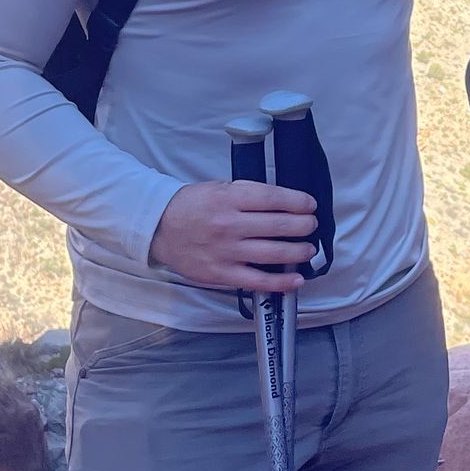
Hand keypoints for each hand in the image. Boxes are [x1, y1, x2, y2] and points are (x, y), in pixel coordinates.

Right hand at [149, 180, 316, 294]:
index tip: (310, 205)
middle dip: (303, 226)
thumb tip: (281, 201)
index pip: (273, 198)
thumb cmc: (191, 206)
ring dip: (298, 251)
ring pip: (274, 253)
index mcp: (229, 198)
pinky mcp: (222, 273)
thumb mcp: (218, 188)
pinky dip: (281, 282)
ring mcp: (227, 251)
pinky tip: (297, 279)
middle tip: (311, 226)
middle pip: (278, 225)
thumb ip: (247, 194)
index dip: (297, 202)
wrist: (159, 228)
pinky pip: (258, 280)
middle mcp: (230, 224)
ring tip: (308, 249)